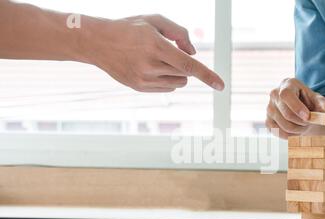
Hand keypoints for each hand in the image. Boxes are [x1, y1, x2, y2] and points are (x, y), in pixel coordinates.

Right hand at [83, 14, 224, 92]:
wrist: (98, 42)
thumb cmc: (130, 28)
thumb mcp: (154, 20)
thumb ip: (179, 32)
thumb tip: (193, 53)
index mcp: (155, 45)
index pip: (188, 65)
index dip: (207, 75)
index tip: (221, 86)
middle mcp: (150, 65)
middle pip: (186, 73)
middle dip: (184, 65)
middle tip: (168, 52)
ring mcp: (144, 79)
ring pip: (178, 82)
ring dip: (177, 73)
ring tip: (158, 59)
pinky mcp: (139, 87)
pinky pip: (167, 87)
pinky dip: (167, 79)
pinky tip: (151, 68)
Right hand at [265, 78, 324, 138]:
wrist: (300, 109)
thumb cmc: (310, 103)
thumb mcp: (320, 102)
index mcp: (287, 84)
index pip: (286, 95)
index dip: (296, 107)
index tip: (308, 117)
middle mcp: (274, 94)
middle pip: (286, 113)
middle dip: (301, 122)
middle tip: (310, 123)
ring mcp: (269, 108)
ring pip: (284, 125)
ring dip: (298, 130)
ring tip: (304, 126)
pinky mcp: (267, 121)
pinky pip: (278, 132)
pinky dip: (290, 135)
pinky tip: (296, 130)